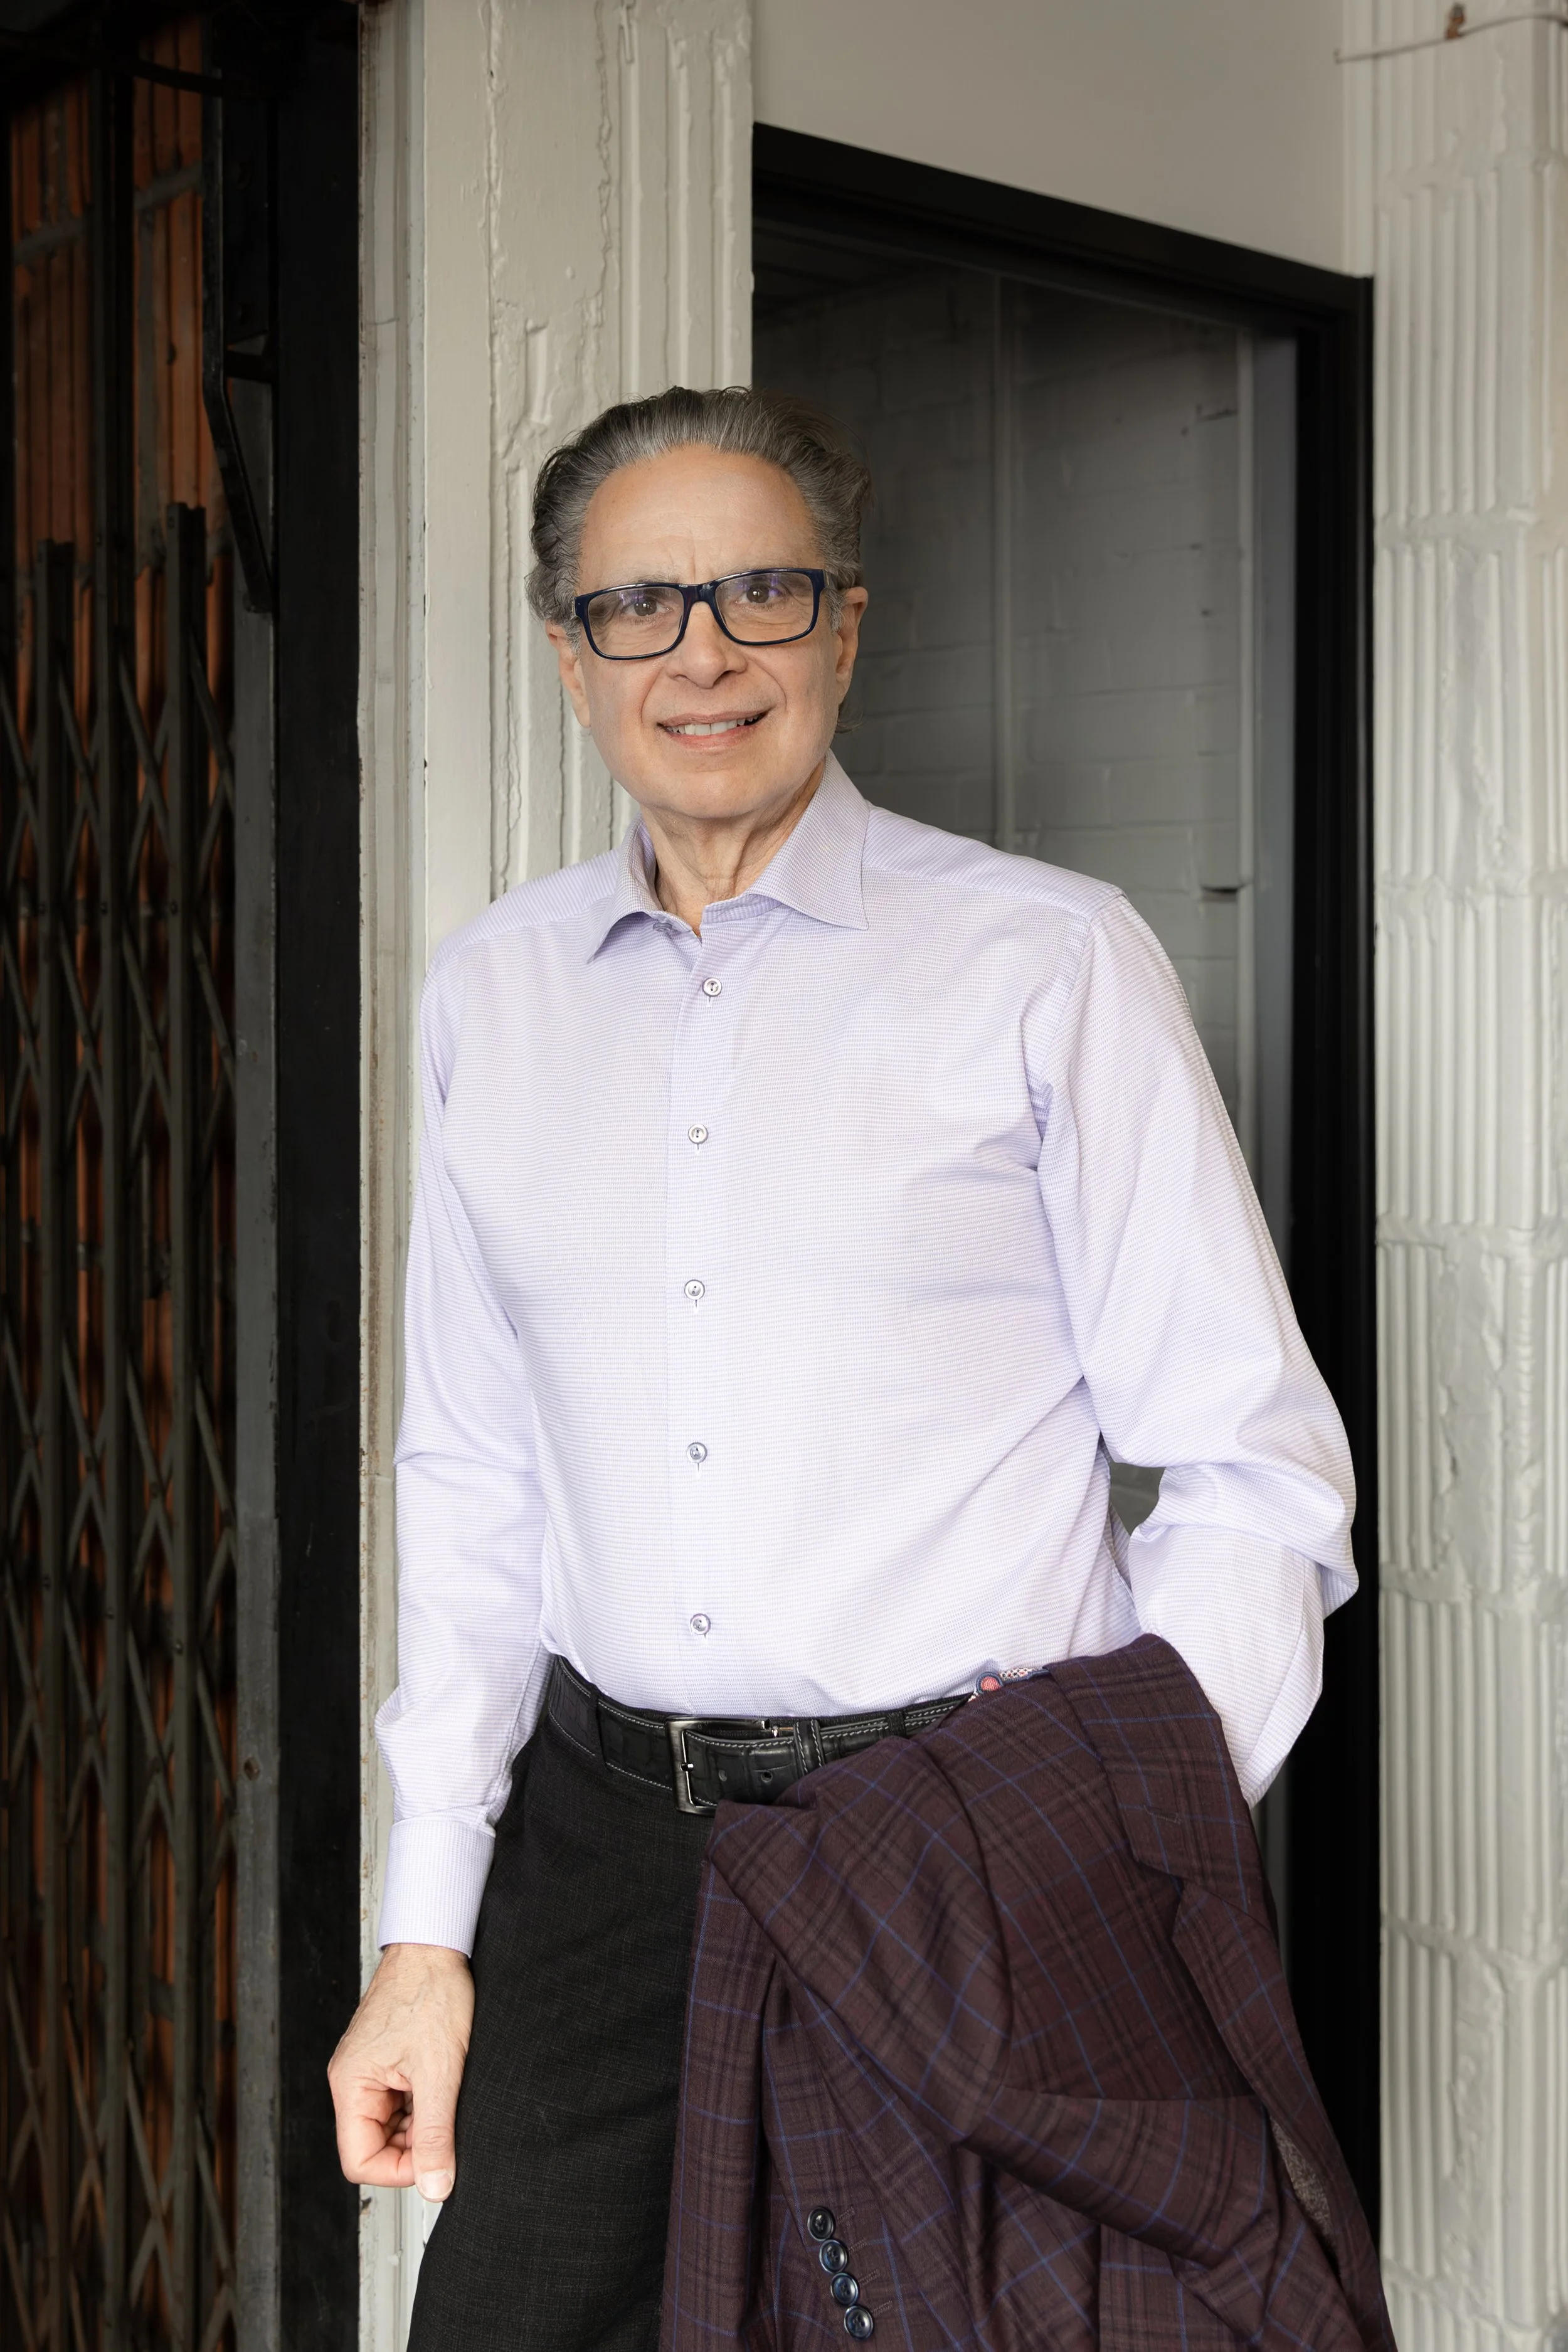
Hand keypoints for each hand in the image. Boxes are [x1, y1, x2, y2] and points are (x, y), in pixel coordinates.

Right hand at [329, 1942, 474, 2200]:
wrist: (436, 1944)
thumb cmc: (432, 1992)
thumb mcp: (440, 2072)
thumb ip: (436, 2133)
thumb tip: (435, 2187)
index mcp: (351, 2085)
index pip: (360, 2162)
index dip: (400, 2171)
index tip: (436, 2157)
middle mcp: (352, 2080)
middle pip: (375, 2145)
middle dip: (415, 2143)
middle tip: (448, 2117)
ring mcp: (370, 2070)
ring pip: (391, 2125)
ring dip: (422, 2121)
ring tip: (447, 2089)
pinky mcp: (386, 2060)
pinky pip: (400, 2101)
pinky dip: (424, 2101)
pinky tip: (443, 2078)